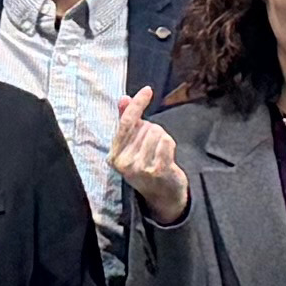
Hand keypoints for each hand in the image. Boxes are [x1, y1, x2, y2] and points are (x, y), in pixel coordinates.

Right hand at [108, 87, 189, 225]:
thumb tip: (123, 98)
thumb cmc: (146, 166)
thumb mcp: (132, 146)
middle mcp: (124, 162)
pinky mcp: (157, 170)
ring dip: (163, 138)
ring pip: (157, 132)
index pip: (126, 122)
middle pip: (146, 127)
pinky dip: (170, 144)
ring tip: (159, 153)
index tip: (148, 90)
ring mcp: (140, 168)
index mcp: (114, 155)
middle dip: (153, 131)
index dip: (137, 104)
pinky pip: (167, 142)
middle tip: (152, 149)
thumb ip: (126, 122)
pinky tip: (168, 156)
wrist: (162, 196)